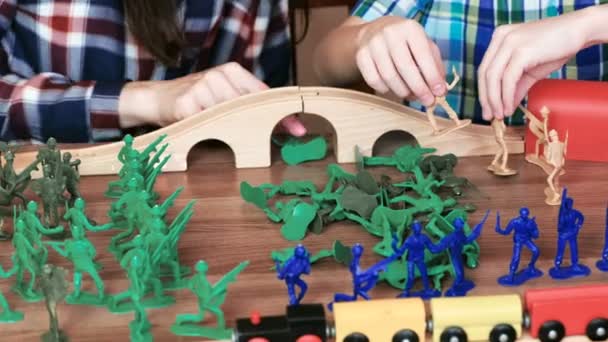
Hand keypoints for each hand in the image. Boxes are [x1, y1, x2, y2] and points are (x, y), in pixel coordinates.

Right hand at [120, 62, 305, 135]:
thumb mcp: (223, 98)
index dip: (283, 111)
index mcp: (232, 71)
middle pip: (253, 105)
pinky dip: (215, 133)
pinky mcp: (187, 103)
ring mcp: (203, 86)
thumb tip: (282, 124)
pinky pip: (210, 125)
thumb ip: (248, 105)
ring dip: (238, 130)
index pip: (263, 93)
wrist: (154, 98)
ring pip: (232, 117)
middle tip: (291, 136)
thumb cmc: (195, 101)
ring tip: (234, 133)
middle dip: (271, 123)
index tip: (299, 127)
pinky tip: (209, 131)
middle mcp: (219, 75)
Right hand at [355, 16, 445, 105]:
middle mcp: (390, 33)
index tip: (439, 92)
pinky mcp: (361, 56)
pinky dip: (385, 89)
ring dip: (402, 91)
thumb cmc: (406, 42)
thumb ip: (435, 66)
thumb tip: (440, 90)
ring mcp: (373, 44)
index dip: (432, 76)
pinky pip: (374, 80)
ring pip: (388, 76)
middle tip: (427, 101)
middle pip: (405, 67)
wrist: (376, 31)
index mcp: (410, 28)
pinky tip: (393, 88)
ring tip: (411, 95)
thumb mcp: (424, 46)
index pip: (423, 55)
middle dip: (418, 88)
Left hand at [478, 7, 599, 120]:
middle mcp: (500, 37)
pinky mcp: (521, 51)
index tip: (488, 110)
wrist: (579, 31)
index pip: (484, 69)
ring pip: (493, 77)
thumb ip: (516, 87)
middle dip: (486, 99)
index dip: (483, 92)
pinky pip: (508, 79)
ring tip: (501, 115)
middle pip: (484, 74)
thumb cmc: (555, 48)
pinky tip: (509, 108)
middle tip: (490, 116)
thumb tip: (506, 107)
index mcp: (499, 38)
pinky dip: (506, 97)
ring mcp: (510, 43)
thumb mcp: (530, 70)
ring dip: (495, 100)